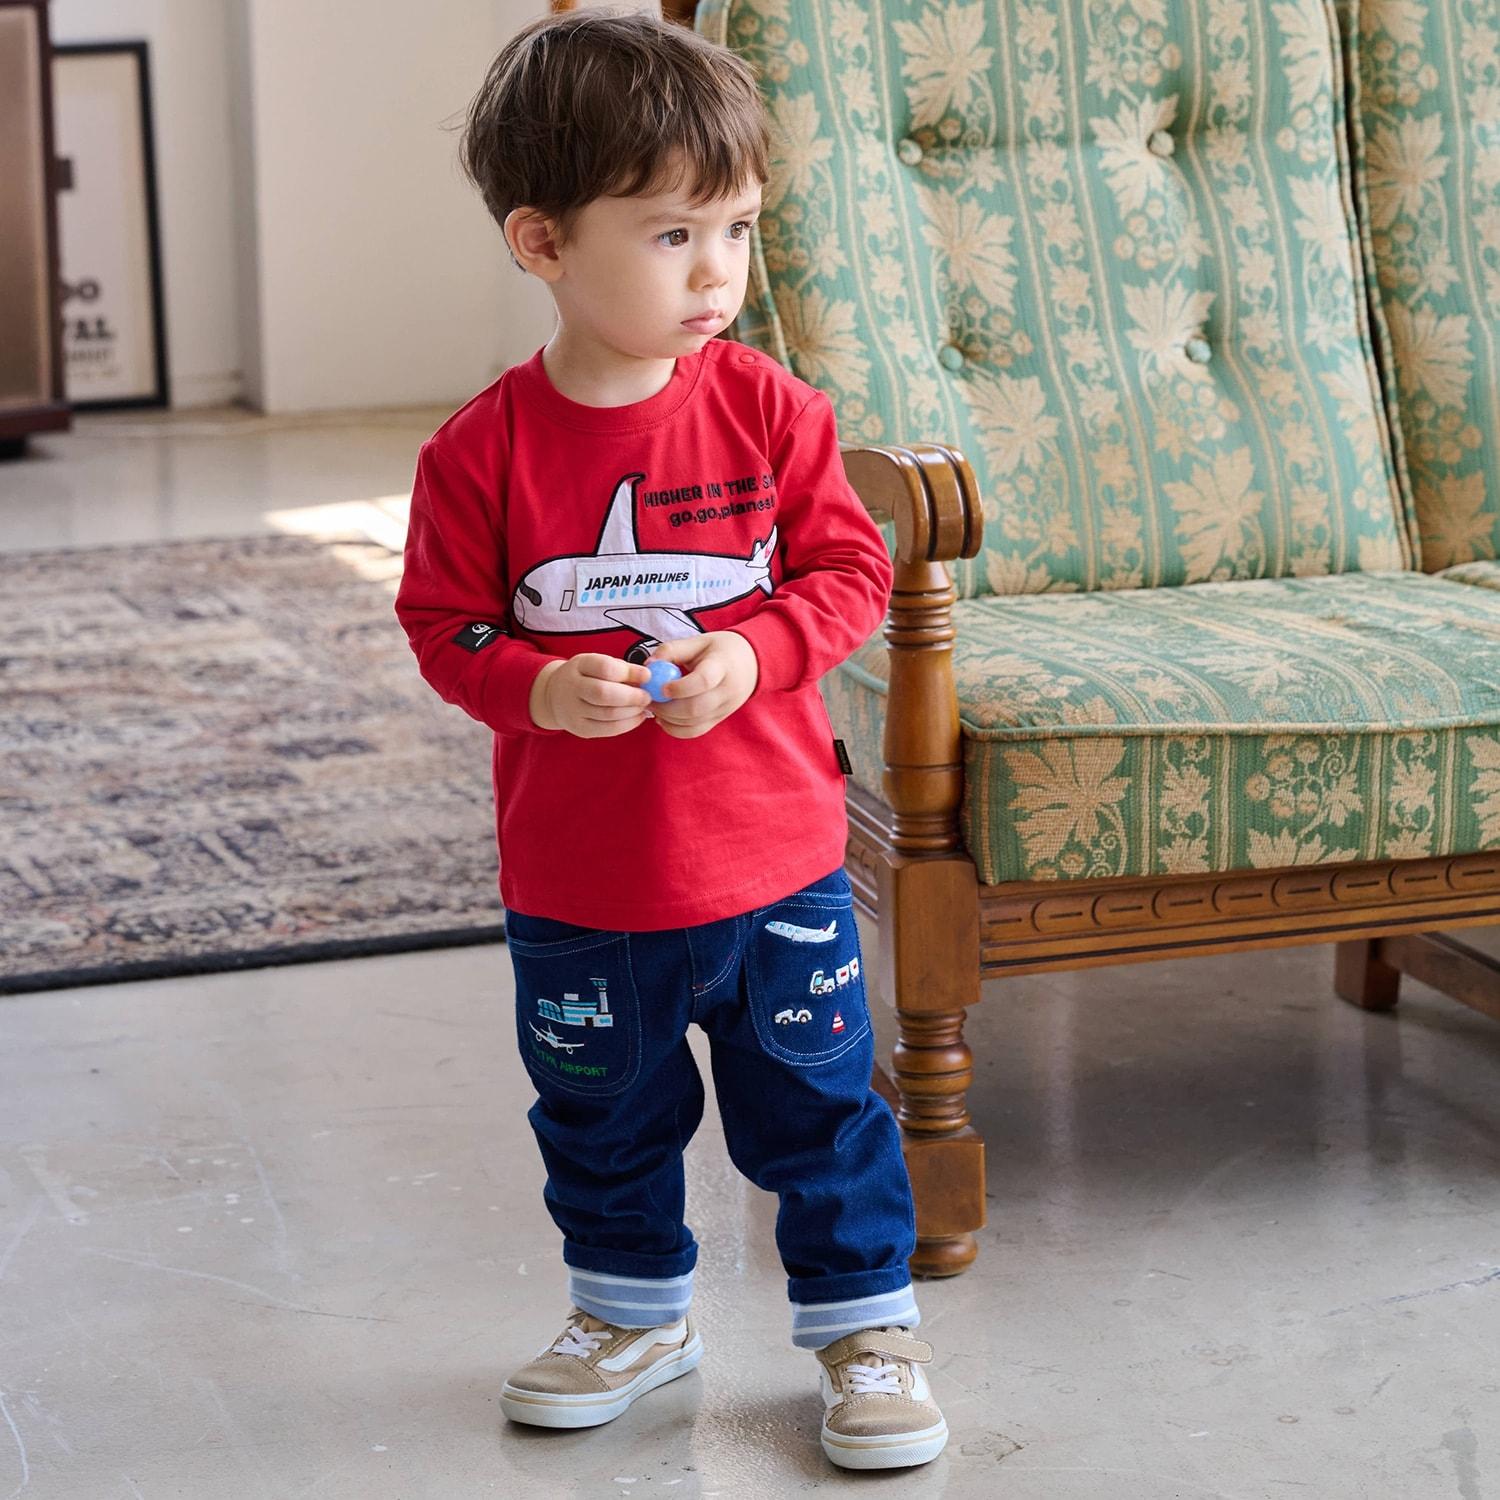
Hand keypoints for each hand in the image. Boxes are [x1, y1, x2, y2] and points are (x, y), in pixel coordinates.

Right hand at [530, 654, 651, 736]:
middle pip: (603, 694)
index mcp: (579, 665)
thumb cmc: (587, 677)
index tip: (647, 676)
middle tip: (647, 696)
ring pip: (608, 714)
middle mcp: (572, 687)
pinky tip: (638, 716)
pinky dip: (629, 723)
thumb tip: (647, 677)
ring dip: (632, 711)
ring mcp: (574, 711)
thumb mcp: (599, 664)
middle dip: (631, 696)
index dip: (629, 672)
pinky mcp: (581, 729)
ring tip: (644, 706)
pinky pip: (609, 729)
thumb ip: (621, 669)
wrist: (556, 696)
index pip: (604, 668)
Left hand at [647, 632, 759, 739]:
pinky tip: (663, 718)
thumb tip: (648, 666)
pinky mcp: (718, 720)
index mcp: (722, 666)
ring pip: (692, 724)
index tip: (661, 687)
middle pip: (695, 708)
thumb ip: (672, 650)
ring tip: (655, 705)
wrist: (751, 664)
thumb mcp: (699, 642)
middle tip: (649, 699)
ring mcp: (724, 709)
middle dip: (667, 708)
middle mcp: (726, 691)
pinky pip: (694, 731)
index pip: (703, 681)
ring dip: (668, 718)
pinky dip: (675, 729)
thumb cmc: (720, 650)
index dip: (680, 687)